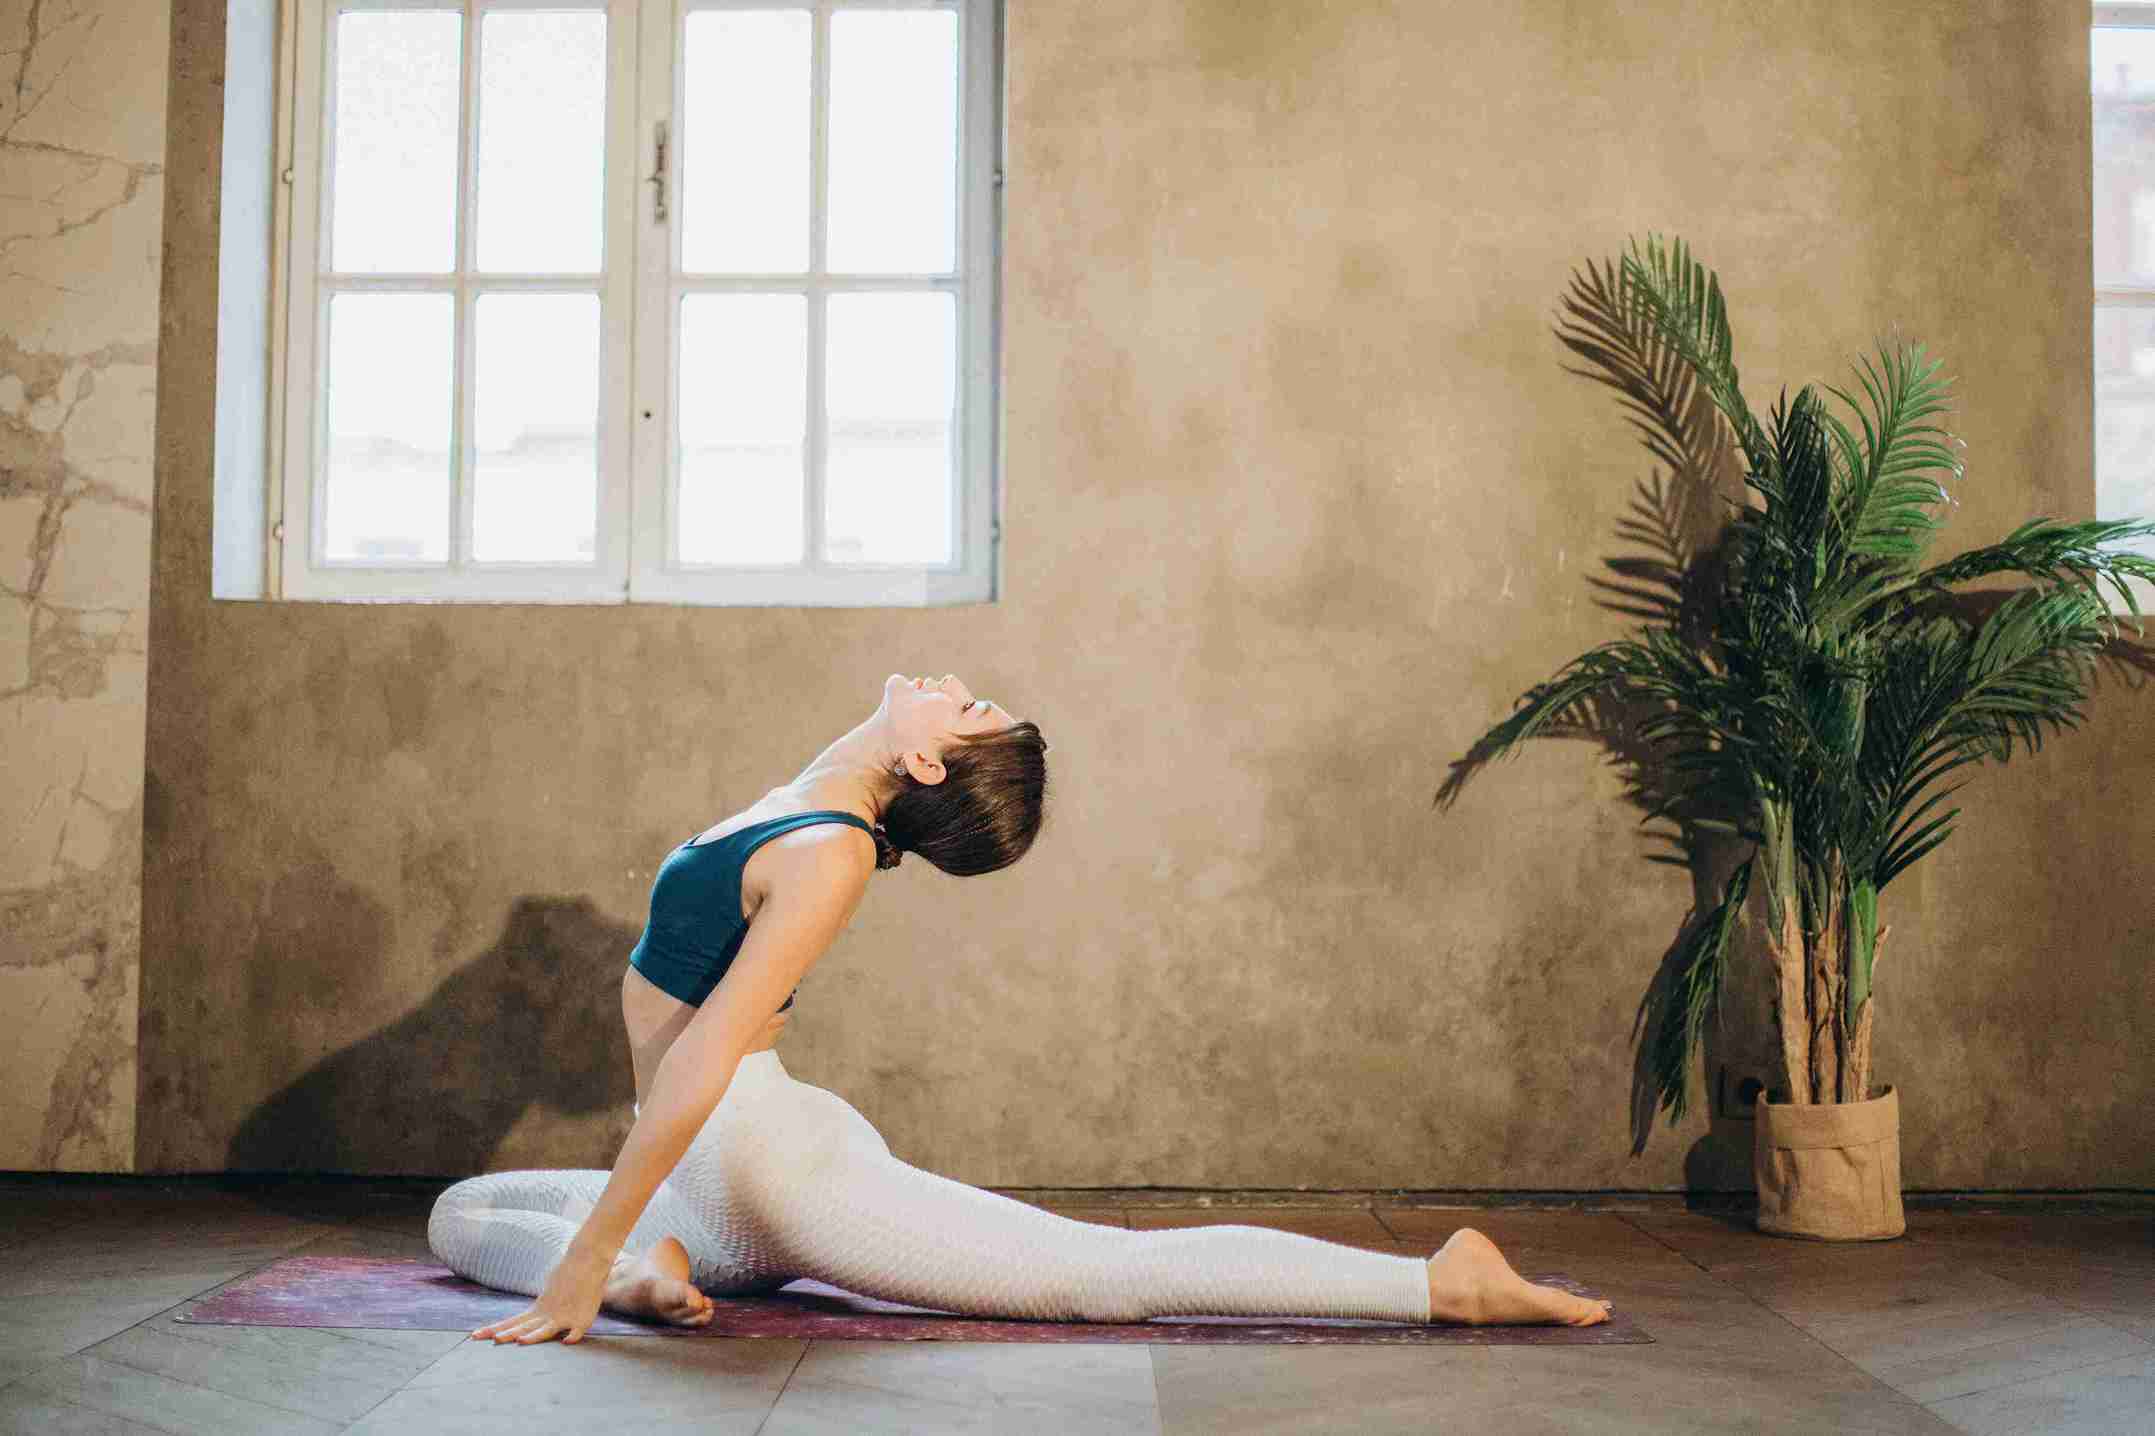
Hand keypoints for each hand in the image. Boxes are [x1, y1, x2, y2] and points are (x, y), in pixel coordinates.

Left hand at [472, 1245, 614, 1345]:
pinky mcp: (582, 1318)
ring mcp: (564, 1316)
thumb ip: (541, 1310)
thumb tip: (527, 1321)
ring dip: (534, 1336)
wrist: (587, 1260)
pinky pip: (577, 1330)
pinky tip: (566, 1342)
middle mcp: (547, 1314)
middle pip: (524, 1327)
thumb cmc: (569, 1277)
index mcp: (538, 1309)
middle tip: (491, 1341)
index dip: (493, 1329)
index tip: (473, 1335)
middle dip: (507, 1334)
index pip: (511, 1321)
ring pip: (547, 1328)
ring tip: (521, 1341)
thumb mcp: (549, 1295)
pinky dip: (572, 1336)